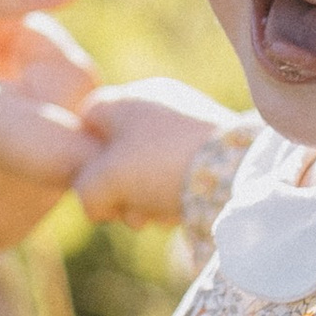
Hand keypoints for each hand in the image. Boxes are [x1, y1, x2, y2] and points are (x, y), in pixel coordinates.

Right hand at [72, 76, 248, 229]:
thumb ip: (86, 192)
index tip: (96, 189)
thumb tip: (98, 205)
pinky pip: (178, 164)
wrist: (230, 168)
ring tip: (158, 217)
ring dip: (146, 196)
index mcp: (124, 98)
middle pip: (120, 148)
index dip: (85, 159)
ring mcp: (186, 115)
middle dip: (120, 189)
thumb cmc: (157, 167)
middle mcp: (154, 99)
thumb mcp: (104, 183)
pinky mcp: (213, 134)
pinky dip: (174, 188)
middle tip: (132, 217)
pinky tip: (181, 208)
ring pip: (149, 162)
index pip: (87, 122)